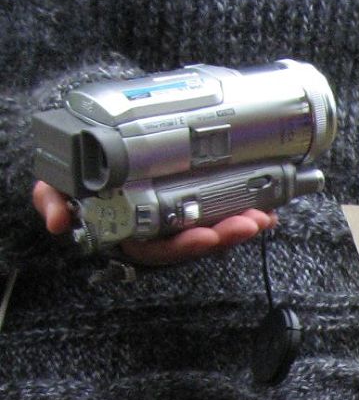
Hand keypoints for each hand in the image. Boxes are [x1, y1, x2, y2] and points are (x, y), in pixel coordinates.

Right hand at [32, 180, 276, 266]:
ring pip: (213, 229)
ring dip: (240, 224)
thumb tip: (55, 219)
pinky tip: (265, 207)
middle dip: (226, 235)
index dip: (185, 245)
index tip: (207, 235)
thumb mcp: (55, 186)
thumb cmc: (75, 176)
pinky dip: (243, 209)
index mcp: (129, 232)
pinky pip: (221, 213)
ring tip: (262, 214)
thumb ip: (52, 200)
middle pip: (196, 243)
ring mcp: (176, 220)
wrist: (86, 150)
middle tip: (250, 222)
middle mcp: (156, 232)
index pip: (160, 249)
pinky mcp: (192, 205)